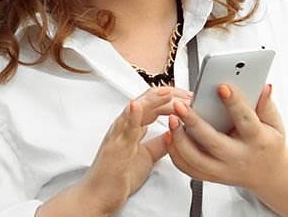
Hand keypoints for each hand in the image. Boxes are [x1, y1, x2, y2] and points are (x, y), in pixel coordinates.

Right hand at [80, 86, 191, 214]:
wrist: (97, 196)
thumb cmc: (117, 176)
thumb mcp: (147, 156)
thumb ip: (160, 144)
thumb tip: (173, 134)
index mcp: (132, 127)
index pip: (155, 105)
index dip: (173, 99)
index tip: (190, 99)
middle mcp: (125, 126)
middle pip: (148, 102)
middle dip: (169, 97)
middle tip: (188, 96)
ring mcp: (118, 134)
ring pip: (136, 110)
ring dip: (153, 100)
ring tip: (167, 92)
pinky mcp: (115, 147)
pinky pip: (124, 130)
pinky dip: (131, 116)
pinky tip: (136, 106)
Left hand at [166, 84, 286, 190]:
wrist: (268, 174)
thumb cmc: (269, 144)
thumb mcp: (275, 124)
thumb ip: (267, 105)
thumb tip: (264, 87)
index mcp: (257, 141)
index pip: (245, 120)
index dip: (234, 103)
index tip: (222, 86)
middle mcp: (238, 157)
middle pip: (213, 142)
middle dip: (194, 122)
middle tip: (180, 105)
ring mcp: (223, 170)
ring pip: (196, 159)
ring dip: (180, 139)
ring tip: (172, 118)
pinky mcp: (211, 176)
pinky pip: (189, 169)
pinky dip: (176, 153)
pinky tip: (170, 135)